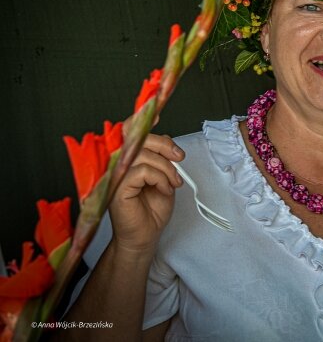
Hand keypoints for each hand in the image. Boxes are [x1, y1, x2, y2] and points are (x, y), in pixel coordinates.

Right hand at [108, 131, 184, 255]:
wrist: (146, 235)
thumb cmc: (152, 207)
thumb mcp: (163, 175)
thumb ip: (160, 157)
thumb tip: (166, 140)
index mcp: (126, 159)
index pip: (128, 132)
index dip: (141, 120)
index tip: (157, 115)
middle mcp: (117, 164)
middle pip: (137, 138)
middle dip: (164, 145)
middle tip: (179, 158)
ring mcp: (115, 176)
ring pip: (143, 155)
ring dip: (166, 168)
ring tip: (172, 183)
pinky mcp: (117, 189)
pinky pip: (141, 171)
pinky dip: (160, 179)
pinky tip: (164, 189)